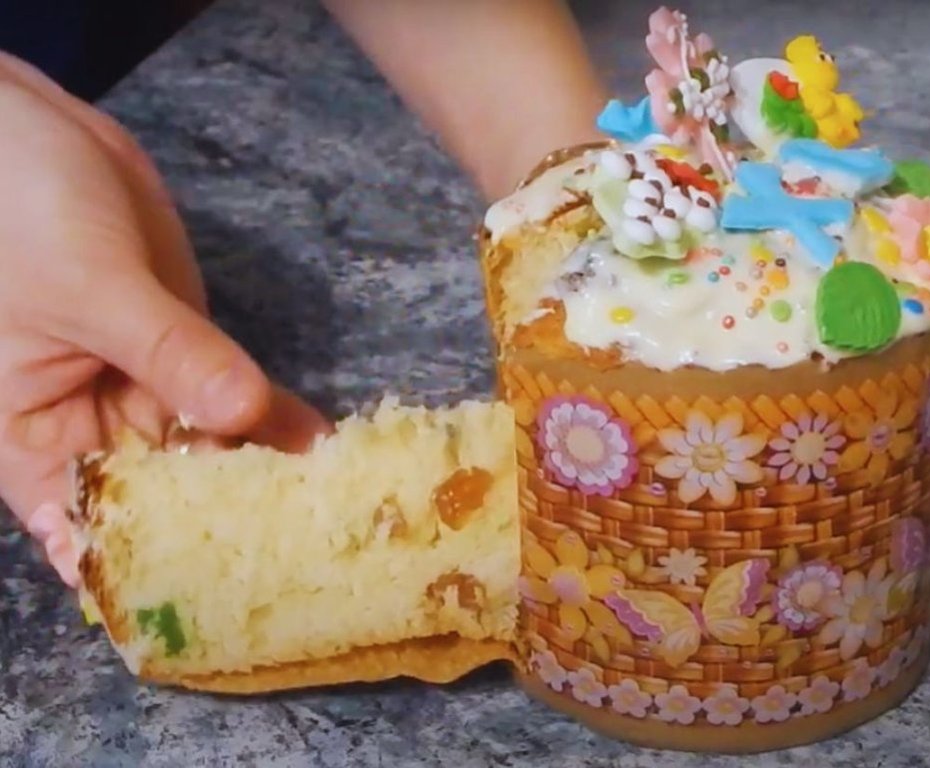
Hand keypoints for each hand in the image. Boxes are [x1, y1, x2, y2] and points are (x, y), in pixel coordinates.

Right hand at [0, 54, 330, 585]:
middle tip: (312, 555)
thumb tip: (244, 417)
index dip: (149, 564)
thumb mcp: (88, 290)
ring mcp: (146, 390)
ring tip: (339, 512)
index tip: (223, 592)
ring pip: (211, 450)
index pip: (88, 526)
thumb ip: (171, 355)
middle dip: (231, 525)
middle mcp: (90, 431)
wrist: (30, 132)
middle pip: (165, 498)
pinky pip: (238, 397)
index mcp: (31, 440)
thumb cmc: (19, 213)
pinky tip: (331, 448)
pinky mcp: (190, 352)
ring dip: (267, 474)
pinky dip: (279, 419)